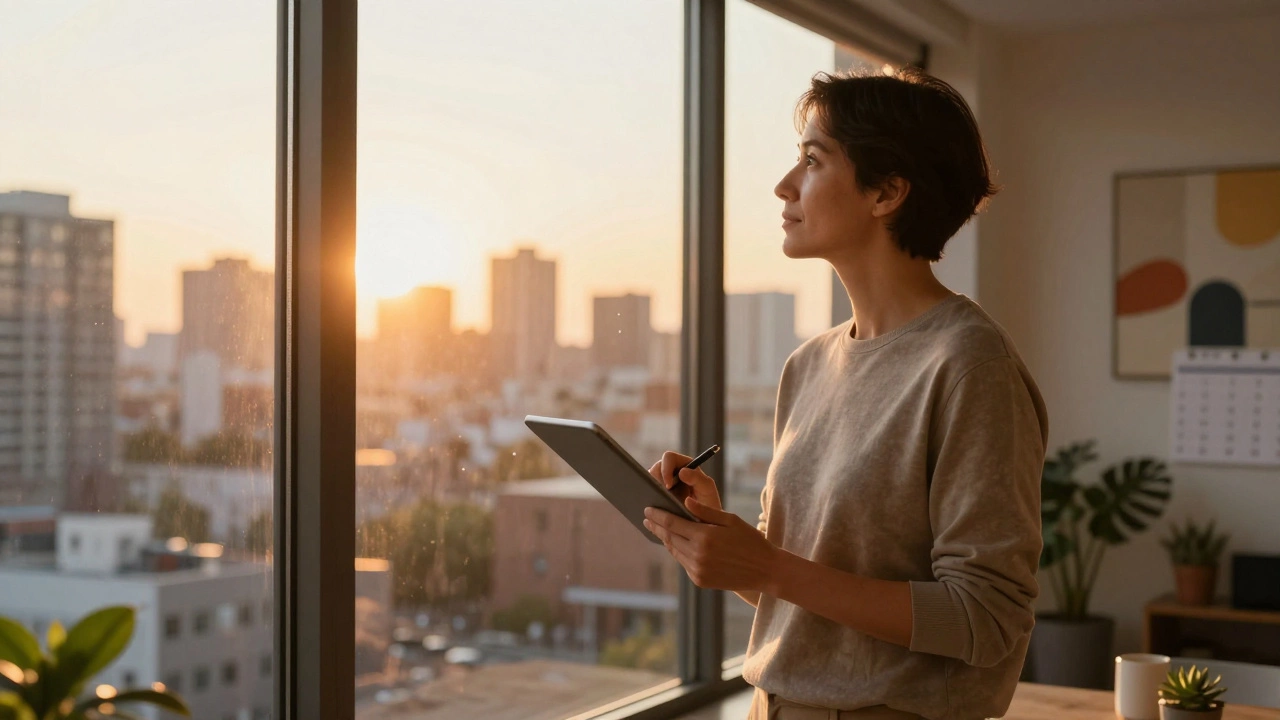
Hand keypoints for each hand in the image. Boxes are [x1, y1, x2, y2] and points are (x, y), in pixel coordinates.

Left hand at [643, 497, 779, 592]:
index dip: (658, 516)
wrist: (765, 570)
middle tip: (647, 518)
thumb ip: (705, 511)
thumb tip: (685, 501)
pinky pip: (684, 563)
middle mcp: (698, 555)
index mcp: (704, 537)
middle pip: (669, 538)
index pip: (672, 523)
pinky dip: (678, 552)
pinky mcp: (700, 581)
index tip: (647, 510)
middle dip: (657, 527)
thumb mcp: (730, 520)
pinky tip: (675, 544)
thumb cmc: (750, 540)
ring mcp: (698, 570)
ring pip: (674, 551)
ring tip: (658, 530)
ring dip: (666, 540)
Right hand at [648, 451, 721, 509]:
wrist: (704, 523)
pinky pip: (647, 494)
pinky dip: (649, 501)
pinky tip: (654, 511)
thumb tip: (682, 471)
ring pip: (649, 481)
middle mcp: (672, 471)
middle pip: (655, 468)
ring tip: (659, 505)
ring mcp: (663, 483)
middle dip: (656, 482)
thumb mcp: (707, 491)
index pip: (669, 458)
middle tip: (661, 497)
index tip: (668, 486)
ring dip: (652, 491)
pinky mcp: (657, 496)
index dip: (665, 469)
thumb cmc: (709, 504)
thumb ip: (698, 479)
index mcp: (684, 465)